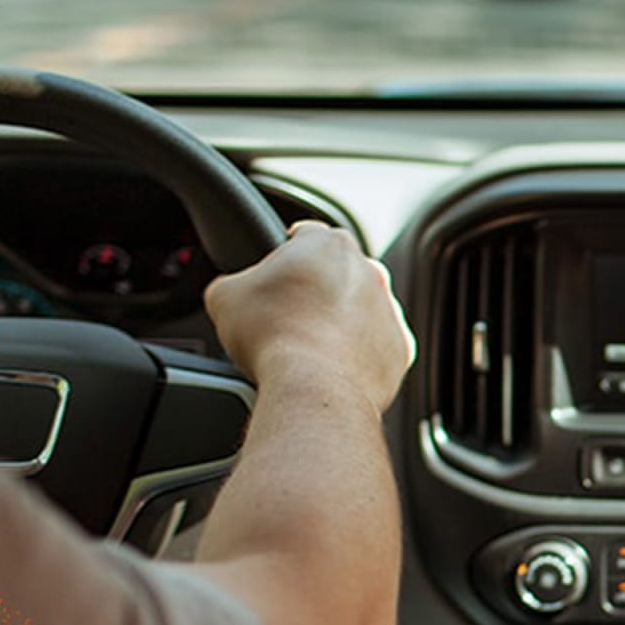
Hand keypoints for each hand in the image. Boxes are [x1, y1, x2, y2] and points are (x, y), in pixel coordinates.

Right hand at [205, 223, 414, 414]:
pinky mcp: (401, 347)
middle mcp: (369, 270)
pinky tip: (333, 366)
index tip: (274, 273)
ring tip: (310, 345)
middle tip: (288, 315)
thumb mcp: (224, 296)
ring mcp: (390, 309)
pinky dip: (359, 353)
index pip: (304, 235)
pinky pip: (377, 345)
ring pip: (362, 308)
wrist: (314, 389)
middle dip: (315, 288)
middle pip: (336, 272)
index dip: (282, 254)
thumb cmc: (273, 338)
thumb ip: (230, 281)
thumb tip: (231, 290)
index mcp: (329, 244)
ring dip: (340, 320)